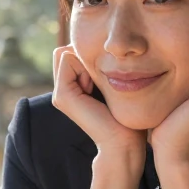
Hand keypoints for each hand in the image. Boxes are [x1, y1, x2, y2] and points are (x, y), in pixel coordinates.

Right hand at [51, 46, 144, 160]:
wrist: (124, 143)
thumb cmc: (128, 116)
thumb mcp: (116, 84)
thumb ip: (104, 68)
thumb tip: (103, 45)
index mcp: (74, 87)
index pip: (72, 50)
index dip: (91, 54)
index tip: (110, 75)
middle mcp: (63, 89)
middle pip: (67, 50)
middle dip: (86, 55)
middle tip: (105, 77)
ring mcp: (59, 93)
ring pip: (67, 52)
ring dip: (87, 59)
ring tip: (101, 83)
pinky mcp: (62, 96)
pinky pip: (68, 58)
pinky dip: (85, 63)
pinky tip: (97, 85)